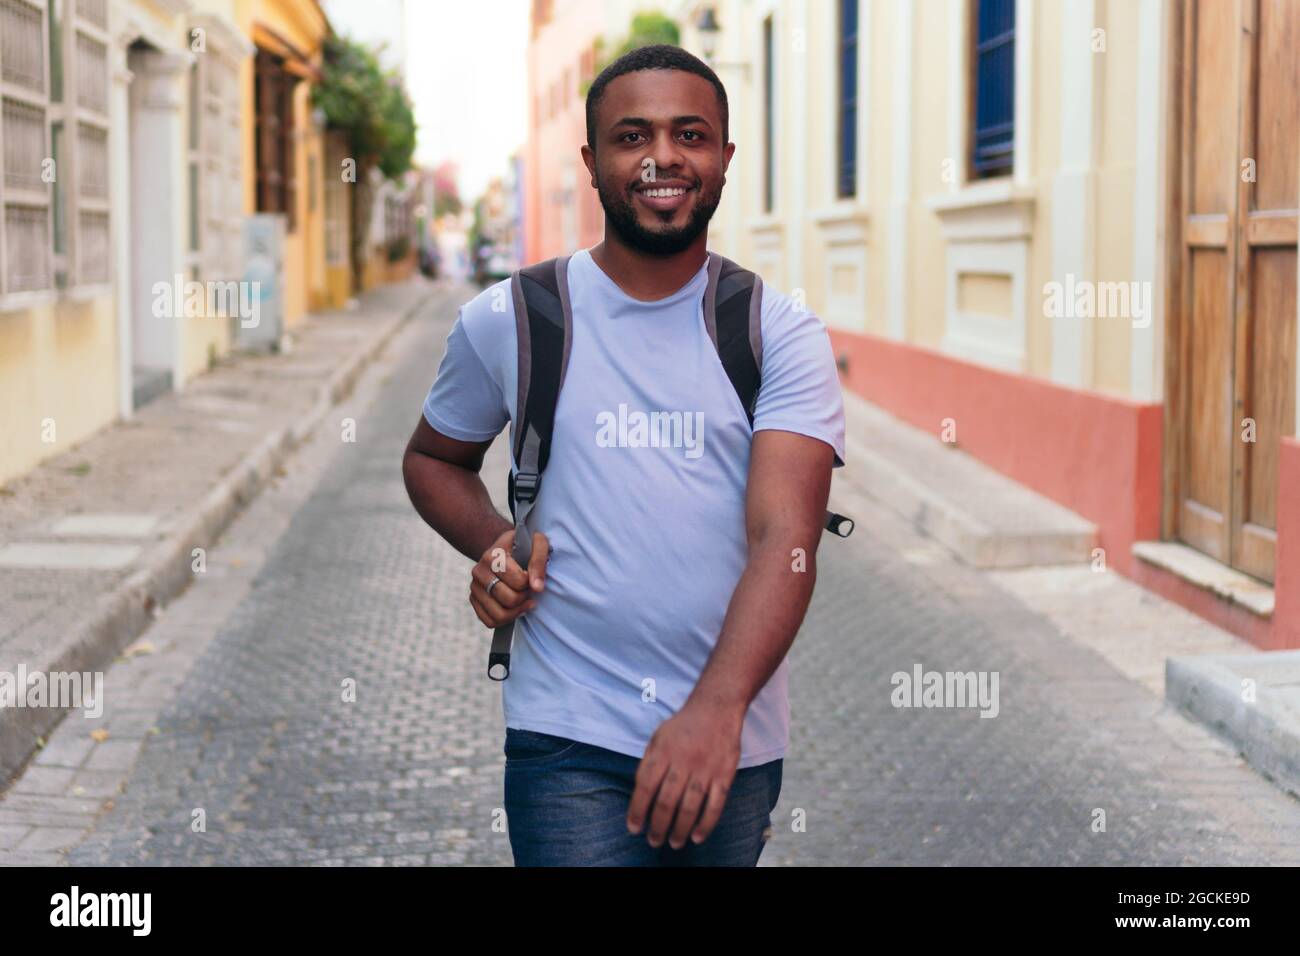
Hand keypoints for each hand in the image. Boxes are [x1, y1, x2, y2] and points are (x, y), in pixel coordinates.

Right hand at [468, 528, 549, 628]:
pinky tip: (515, 610)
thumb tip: (537, 588)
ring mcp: (474, 587)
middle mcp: (479, 571)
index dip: (530, 583)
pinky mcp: (474, 599)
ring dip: (517, 611)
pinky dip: (505, 620)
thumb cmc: (525, 545)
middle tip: (529, 590)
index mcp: (493, 556)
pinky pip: (489, 621)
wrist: (507, 548)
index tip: (531, 576)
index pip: (518, 581)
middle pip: (508, 599)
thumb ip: (538, 561)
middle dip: (524, 598)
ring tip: (524, 601)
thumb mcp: (538, 543)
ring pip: (498, 614)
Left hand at [626, 699, 744, 848]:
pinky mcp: (724, 774)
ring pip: (689, 807)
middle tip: (653, 841)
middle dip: (657, 826)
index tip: (634, 828)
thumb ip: (649, 763)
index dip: (638, 810)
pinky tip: (697, 837)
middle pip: (666, 802)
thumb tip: (640, 795)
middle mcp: (682, 761)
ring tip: (673, 843)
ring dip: (679, 830)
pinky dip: (706, 824)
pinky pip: (715, 804)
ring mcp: (705, 769)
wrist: (716, 708)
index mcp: (662, 752)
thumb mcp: (658, 737)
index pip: (645, 787)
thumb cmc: (683, 726)